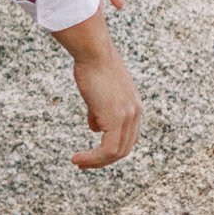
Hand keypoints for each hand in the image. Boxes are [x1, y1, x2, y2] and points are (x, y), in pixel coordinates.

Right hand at [65, 25, 142, 167]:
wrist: (93, 51)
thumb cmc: (91, 64)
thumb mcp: (98, 90)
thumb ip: (99, 110)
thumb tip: (95, 128)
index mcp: (133, 106)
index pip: (128, 136)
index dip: (112, 148)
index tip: (94, 153)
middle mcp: (135, 113)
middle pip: (125, 148)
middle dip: (104, 159)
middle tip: (84, 163)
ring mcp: (127, 117)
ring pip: (116, 152)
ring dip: (96, 162)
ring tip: (78, 163)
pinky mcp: (116, 119)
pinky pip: (107, 150)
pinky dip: (93, 158)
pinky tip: (78, 158)